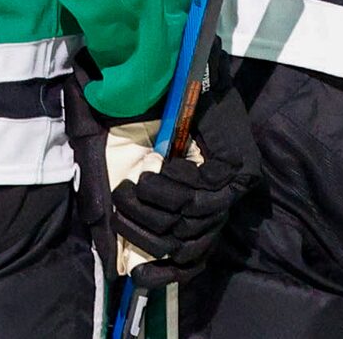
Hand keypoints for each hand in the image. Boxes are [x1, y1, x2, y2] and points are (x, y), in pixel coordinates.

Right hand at [70, 81, 259, 290]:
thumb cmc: (132, 108)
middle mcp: (219, 199)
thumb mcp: (110, 158)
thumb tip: (103, 250)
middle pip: (187, 242)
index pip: (191, 256)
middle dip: (147, 231)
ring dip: (156, 206)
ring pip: (194, 220)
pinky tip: (158, 168)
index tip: (135, 277)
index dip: (165, 272)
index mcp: (193, 201)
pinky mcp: (238, 166)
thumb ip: (106, 199)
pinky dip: (175, 184)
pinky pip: (203, 193)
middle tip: (121, 202)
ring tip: (133, 185)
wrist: (161, 65)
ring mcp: (232, 183)